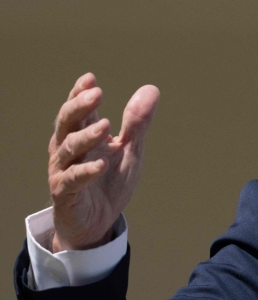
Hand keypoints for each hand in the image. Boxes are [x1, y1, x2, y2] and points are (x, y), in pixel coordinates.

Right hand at [48, 73, 159, 251]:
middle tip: (97, 94)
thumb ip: (137, 123)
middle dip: (79, 107)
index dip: (80, 93)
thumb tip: (151, 89)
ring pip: (68, 148)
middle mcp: (67, 149)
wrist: (98, 221)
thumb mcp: (130, 150)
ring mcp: (64, 170)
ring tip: (105, 126)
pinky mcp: (65, 193)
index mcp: (81, 135)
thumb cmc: (109, 181)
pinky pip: (72, 180)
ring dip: (86, 137)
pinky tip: (101, 164)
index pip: (77, 110)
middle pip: (66, 123)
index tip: (91, 79)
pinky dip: (86, 171)